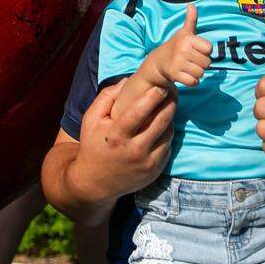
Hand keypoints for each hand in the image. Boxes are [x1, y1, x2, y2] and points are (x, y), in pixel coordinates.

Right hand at [68, 79, 176, 202]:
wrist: (95, 183)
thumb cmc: (93, 145)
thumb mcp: (91, 119)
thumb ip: (107, 97)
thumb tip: (127, 80)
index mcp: (116, 136)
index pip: (138, 113)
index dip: (152, 98)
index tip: (161, 85)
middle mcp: (134, 151)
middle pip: (160, 122)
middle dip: (169, 103)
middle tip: (173, 90)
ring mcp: (147, 163)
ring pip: (168, 134)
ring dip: (170, 117)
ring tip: (170, 103)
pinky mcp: (156, 171)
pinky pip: (168, 146)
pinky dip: (167, 133)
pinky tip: (164, 123)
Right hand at [145, 4, 211, 86]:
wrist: (159, 61)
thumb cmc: (176, 45)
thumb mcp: (184, 32)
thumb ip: (191, 19)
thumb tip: (191, 5)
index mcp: (187, 39)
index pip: (209, 49)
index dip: (204, 51)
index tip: (195, 49)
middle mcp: (182, 50)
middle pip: (207, 63)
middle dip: (201, 63)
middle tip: (191, 60)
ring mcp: (178, 63)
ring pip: (201, 73)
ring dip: (197, 73)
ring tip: (188, 67)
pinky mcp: (175, 75)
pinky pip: (194, 82)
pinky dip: (192, 81)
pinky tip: (185, 76)